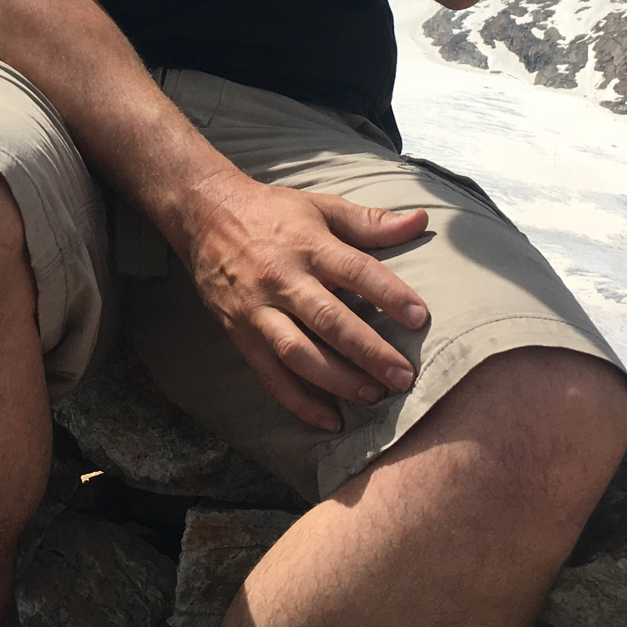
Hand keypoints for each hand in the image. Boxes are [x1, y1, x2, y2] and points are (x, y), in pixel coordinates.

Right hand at [179, 168, 430, 430]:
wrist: (204, 215)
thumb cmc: (272, 212)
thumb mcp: (321, 207)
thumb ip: (370, 221)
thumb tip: (422, 220)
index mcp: (308, 245)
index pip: (356, 271)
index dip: (389, 294)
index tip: (420, 318)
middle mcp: (282, 278)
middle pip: (329, 320)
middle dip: (369, 351)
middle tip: (403, 377)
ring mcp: (258, 309)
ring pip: (298, 353)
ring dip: (337, 379)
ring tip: (372, 395)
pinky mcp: (240, 333)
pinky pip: (270, 374)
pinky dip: (298, 401)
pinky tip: (329, 419)